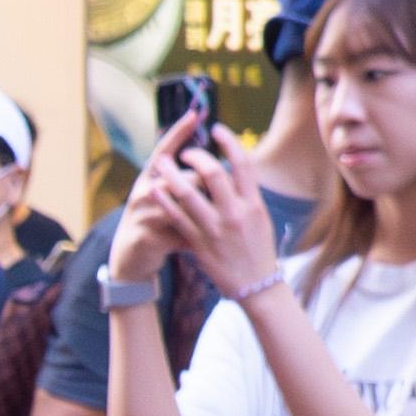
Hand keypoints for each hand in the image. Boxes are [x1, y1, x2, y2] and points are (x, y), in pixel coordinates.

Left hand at [121, 119, 281, 304]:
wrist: (258, 287)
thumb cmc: (259, 250)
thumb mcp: (260, 218)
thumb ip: (246, 194)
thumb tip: (233, 169)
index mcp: (254, 204)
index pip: (243, 164)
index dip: (228, 142)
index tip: (216, 128)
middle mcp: (236, 214)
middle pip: (213, 173)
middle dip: (196, 156)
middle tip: (185, 151)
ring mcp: (217, 229)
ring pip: (189, 194)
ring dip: (172, 174)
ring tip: (160, 162)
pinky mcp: (200, 244)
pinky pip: (177, 218)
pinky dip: (164, 201)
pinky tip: (155, 190)